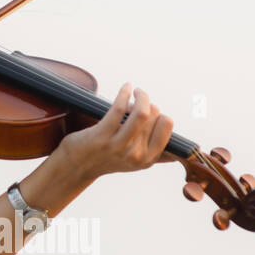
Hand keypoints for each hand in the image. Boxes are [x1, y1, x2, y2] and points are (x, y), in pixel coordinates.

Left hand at [57, 82, 174, 179]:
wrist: (75, 167)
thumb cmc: (105, 159)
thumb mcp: (134, 163)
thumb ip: (155, 158)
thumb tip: (179, 154)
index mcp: (147, 160)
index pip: (167, 128)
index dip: (160, 114)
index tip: (150, 110)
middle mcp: (136, 155)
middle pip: (154, 116)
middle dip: (147, 104)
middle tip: (138, 100)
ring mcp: (119, 146)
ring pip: (142, 112)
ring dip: (141, 95)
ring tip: (136, 91)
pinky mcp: (102, 136)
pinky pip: (119, 108)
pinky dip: (125, 92)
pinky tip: (126, 87)